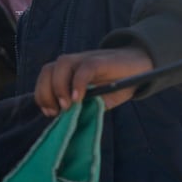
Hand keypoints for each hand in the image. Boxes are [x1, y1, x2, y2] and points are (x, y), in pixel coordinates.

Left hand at [33, 46, 153, 116]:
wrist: (139, 66)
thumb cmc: (115, 84)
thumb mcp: (96, 100)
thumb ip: (82, 107)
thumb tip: (67, 121)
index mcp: (68, 72)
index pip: (45, 78)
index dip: (42, 95)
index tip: (50, 113)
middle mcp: (74, 63)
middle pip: (48, 70)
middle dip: (46, 92)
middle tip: (57, 111)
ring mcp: (86, 59)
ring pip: (62, 64)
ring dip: (59, 87)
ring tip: (68, 106)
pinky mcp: (101, 60)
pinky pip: (85, 68)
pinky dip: (78, 83)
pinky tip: (79, 99)